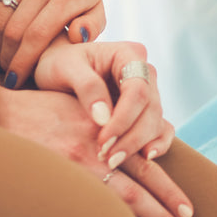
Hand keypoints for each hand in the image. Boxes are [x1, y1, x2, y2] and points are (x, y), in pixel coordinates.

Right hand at [0, 88, 193, 216]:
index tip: (189, 211)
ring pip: (118, 207)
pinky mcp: (54, 183)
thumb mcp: (82, 108)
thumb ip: (109, 127)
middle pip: (139, 192)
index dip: (169, 191)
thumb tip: (139, 149)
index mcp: (106, 133)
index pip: (146, 167)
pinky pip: (88, 214)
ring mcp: (73, 171)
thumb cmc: (40, 110)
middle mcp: (95, 152)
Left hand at [34, 38, 173, 166]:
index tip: (103, 139)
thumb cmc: (58, 64)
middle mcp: (144, 72)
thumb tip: (104, 118)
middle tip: (107, 158)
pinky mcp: (145, 111)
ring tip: (113, 162)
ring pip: (156, 121)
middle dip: (131, 136)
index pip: (138, 89)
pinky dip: (158, 144)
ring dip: (138, 145)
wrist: (55, 71)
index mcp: (128, 54)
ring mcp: (148, 92)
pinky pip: (161, 129)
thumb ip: (86, 87)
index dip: (124, 118)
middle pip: (151, 108)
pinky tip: (146, 159)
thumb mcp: (64, 68)